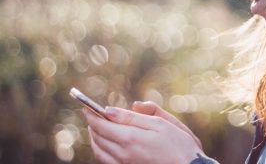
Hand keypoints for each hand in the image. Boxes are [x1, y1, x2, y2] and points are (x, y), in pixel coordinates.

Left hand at [83, 104, 204, 163]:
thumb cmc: (179, 145)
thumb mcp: (160, 124)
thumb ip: (134, 116)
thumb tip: (110, 110)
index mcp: (130, 138)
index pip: (101, 124)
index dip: (91, 114)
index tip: (86, 106)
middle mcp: (122, 154)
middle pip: (97, 137)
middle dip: (92, 124)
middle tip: (91, 114)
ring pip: (99, 151)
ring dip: (94, 138)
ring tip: (96, 128)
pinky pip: (106, 161)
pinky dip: (101, 150)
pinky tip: (106, 145)